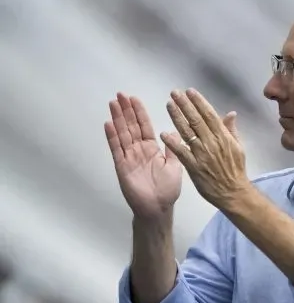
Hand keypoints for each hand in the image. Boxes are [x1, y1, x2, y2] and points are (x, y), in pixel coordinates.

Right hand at [105, 93, 181, 219]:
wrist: (158, 208)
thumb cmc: (167, 190)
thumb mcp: (175, 166)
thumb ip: (173, 149)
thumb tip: (174, 132)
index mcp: (152, 149)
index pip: (144, 126)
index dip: (139, 112)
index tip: (133, 98)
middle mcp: (139, 150)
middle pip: (131, 126)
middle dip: (125, 111)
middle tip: (119, 94)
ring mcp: (129, 157)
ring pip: (122, 134)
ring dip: (117, 119)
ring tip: (112, 103)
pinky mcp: (122, 166)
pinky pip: (116, 149)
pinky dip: (112, 137)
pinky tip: (108, 124)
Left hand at [162, 89, 250, 208]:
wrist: (233, 192)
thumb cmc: (236, 169)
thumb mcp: (238, 147)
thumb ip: (231, 130)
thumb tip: (231, 113)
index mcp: (223, 136)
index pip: (209, 115)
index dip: (199, 102)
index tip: (190, 91)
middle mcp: (212, 142)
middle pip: (196, 120)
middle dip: (184, 105)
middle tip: (174, 93)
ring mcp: (202, 154)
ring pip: (187, 132)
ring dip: (177, 117)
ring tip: (169, 105)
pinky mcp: (194, 166)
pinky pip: (181, 152)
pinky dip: (173, 143)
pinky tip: (164, 133)